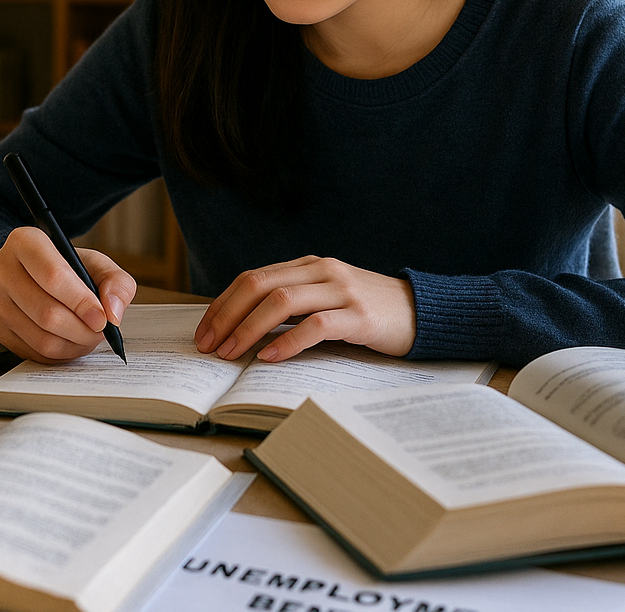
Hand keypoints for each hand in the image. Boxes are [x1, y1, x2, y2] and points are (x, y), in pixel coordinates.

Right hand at [0, 226, 136, 362]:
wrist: (32, 274)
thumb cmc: (65, 266)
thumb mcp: (95, 263)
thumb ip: (115, 281)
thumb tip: (113, 312)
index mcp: (24, 242)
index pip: (53, 276)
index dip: (81, 301)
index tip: (102, 317)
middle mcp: (1, 270)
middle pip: (46, 312)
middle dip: (82, 329)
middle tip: (101, 330)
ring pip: (40, 338)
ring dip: (74, 344)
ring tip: (89, 336)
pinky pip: (33, 353)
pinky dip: (60, 353)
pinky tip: (72, 342)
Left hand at [193, 256, 416, 361]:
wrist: (421, 312)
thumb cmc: (366, 312)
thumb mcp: (325, 299)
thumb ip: (291, 304)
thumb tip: (241, 329)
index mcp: (307, 266)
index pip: (252, 279)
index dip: (222, 305)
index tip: (203, 332)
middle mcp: (321, 271)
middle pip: (259, 286)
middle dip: (227, 316)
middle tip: (208, 346)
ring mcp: (341, 290)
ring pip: (282, 302)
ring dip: (249, 329)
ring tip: (231, 354)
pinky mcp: (359, 316)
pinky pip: (316, 325)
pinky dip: (289, 341)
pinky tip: (271, 358)